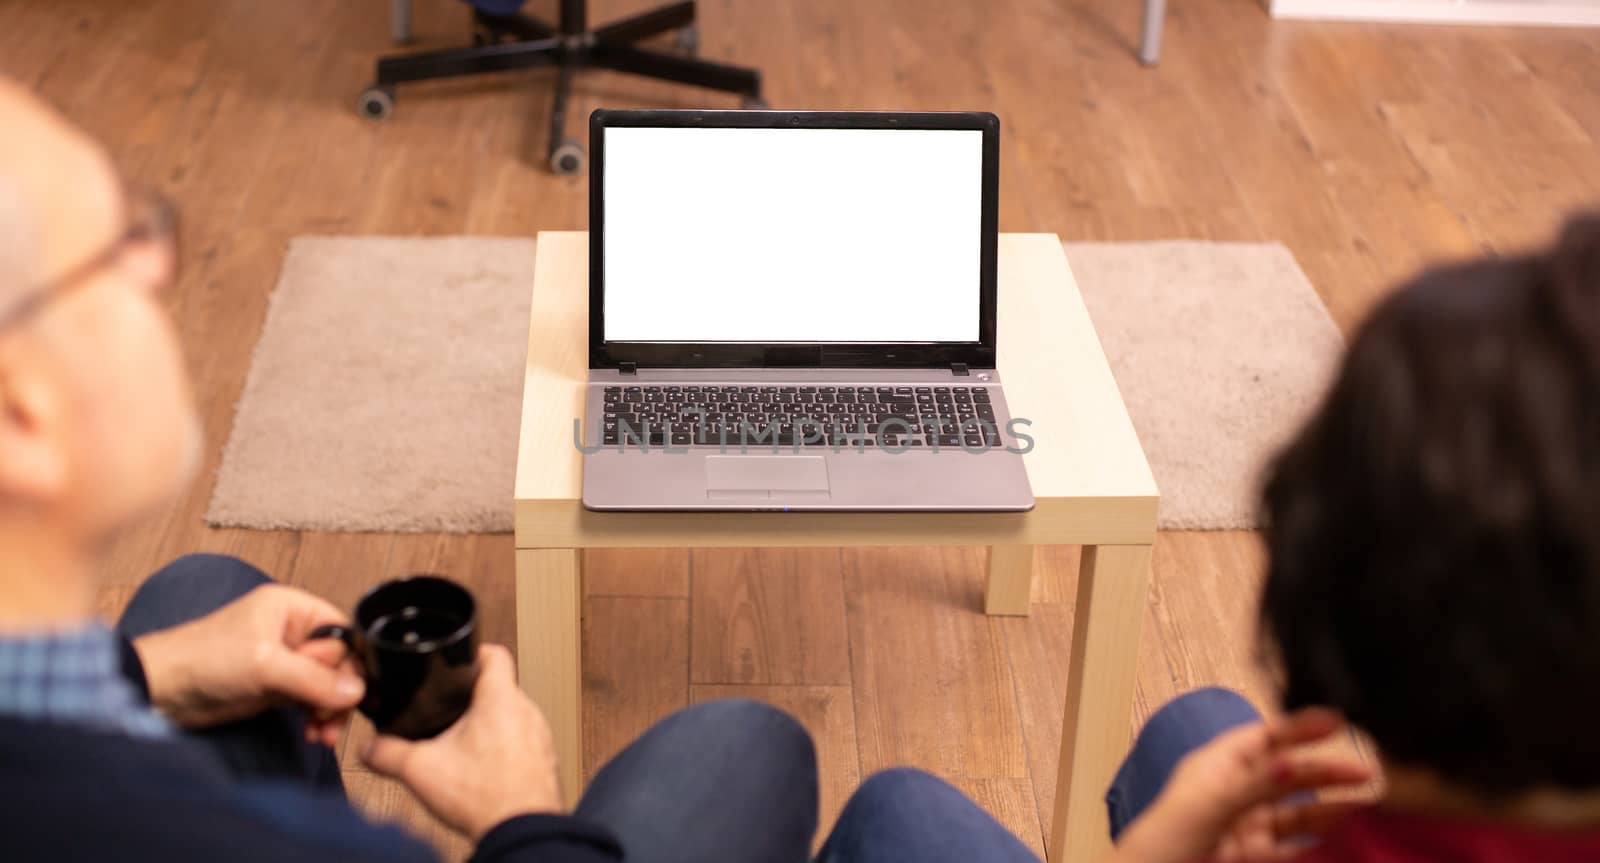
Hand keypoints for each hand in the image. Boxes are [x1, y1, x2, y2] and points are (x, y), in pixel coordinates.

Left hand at [133, 584, 363, 744]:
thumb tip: (356, 691)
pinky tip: (314, 733)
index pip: (340, 633)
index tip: (348, 692)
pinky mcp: (274, 687)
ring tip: (322, 733)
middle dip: (338, 693)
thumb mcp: (265, 665)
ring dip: (328, 710)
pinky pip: (308, 701)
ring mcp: (283, 661)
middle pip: (337, 662)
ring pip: (325, 685)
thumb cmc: (202, 659)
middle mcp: (291, 631)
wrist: (159, 691)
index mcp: (291, 608)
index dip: (348, 663)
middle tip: (331, 716)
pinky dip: (315, 717)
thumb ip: (313, 677)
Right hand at [363, 645, 563, 841]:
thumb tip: (370, 745)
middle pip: (499, 688)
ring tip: (462, 744)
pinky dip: (503, 750)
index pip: (494, 652)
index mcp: (500, 699)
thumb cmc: (485, 797)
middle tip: (447, 711)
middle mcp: (527, 712)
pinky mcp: (545, 760)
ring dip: (489, 726)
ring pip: (511, 717)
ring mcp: (540, 737)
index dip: (472, 651)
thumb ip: (387, 752)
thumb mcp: (420, 770)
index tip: (456, 658)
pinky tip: (481, 769)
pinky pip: (523, 743)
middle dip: (472, 698)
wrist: (520, 831)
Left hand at [1111, 708, 1375, 862]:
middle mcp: (1236, 793)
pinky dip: (1322, 844)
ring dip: (1332, 809)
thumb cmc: (1162, 842)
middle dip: (1326, 772)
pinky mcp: (1254, 858)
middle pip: (1289, 775)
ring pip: (1299, 813)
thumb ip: (1253, 785)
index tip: (1338, 723)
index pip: (1265, 737)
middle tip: (1366, 773)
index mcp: (1217, 767)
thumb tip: (1292, 761)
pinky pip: (1296, 848)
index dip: (1300, 729)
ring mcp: (1247, 828)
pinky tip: (1347, 840)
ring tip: (1369, 806)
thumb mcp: (1208, 805)